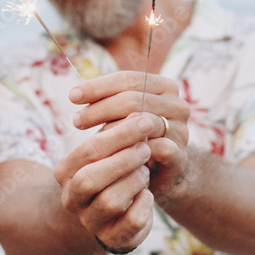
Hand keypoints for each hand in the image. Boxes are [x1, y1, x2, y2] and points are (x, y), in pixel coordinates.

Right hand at [54, 112, 154, 251]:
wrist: (113, 212)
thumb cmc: (112, 171)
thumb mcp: (110, 151)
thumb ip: (120, 135)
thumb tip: (139, 116)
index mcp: (65, 172)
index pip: (87, 151)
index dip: (118, 135)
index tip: (144, 121)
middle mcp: (72, 199)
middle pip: (90, 179)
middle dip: (122, 160)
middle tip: (145, 148)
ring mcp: (90, 221)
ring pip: (111, 201)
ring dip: (134, 181)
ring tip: (145, 171)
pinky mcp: (113, 239)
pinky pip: (132, 222)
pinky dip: (144, 204)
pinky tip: (147, 194)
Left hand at [69, 71, 189, 203]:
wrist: (162, 176)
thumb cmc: (136, 139)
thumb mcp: (123, 115)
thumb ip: (108, 100)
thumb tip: (76, 93)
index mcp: (165, 87)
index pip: (129, 79)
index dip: (98, 86)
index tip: (72, 96)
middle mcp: (178, 105)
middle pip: (133, 99)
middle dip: (100, 108)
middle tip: (76, 120)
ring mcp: (182, 131)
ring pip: (141, 123)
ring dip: (110, 131)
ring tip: (88, 139)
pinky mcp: (180, 156)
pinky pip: (153, 149)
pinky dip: (129, 152)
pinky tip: (109, 157)